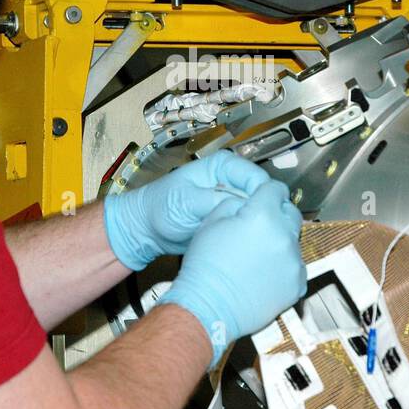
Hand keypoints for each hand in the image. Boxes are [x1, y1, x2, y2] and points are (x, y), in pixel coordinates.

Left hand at [102, 151, 269, 270]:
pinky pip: (247, 225)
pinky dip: (246, 234)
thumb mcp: (186, 201)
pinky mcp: (230, 218)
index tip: (259, 214)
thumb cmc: (158, 208)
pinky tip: (240, 243)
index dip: (261, 195)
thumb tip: (243, 204)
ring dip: (253, 225)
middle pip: (261, 195)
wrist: (147, 229)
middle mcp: (230, 180)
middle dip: (259, 212)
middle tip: (254, 231)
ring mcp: (232, 200)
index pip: (255, 176)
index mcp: (222, 165)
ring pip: (257, 212)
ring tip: (245, 238)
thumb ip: (214, 200)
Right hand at [159, 180, 305, 368]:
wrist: (208, 307)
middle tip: (260, 225)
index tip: (264, 197)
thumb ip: (235, 204)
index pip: (275, 189)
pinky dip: (284, 266)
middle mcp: (283, 236)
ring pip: (293, 241)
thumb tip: (248, 202)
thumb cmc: (205, 267)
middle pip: (291, 213)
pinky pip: (296, 266)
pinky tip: (264, 273)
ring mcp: (293, 262)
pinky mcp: (296, 284)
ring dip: (280, 241)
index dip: (267, 191)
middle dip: (277, 214)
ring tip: (257, 256)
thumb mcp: (211, 222)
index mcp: (262, 216)